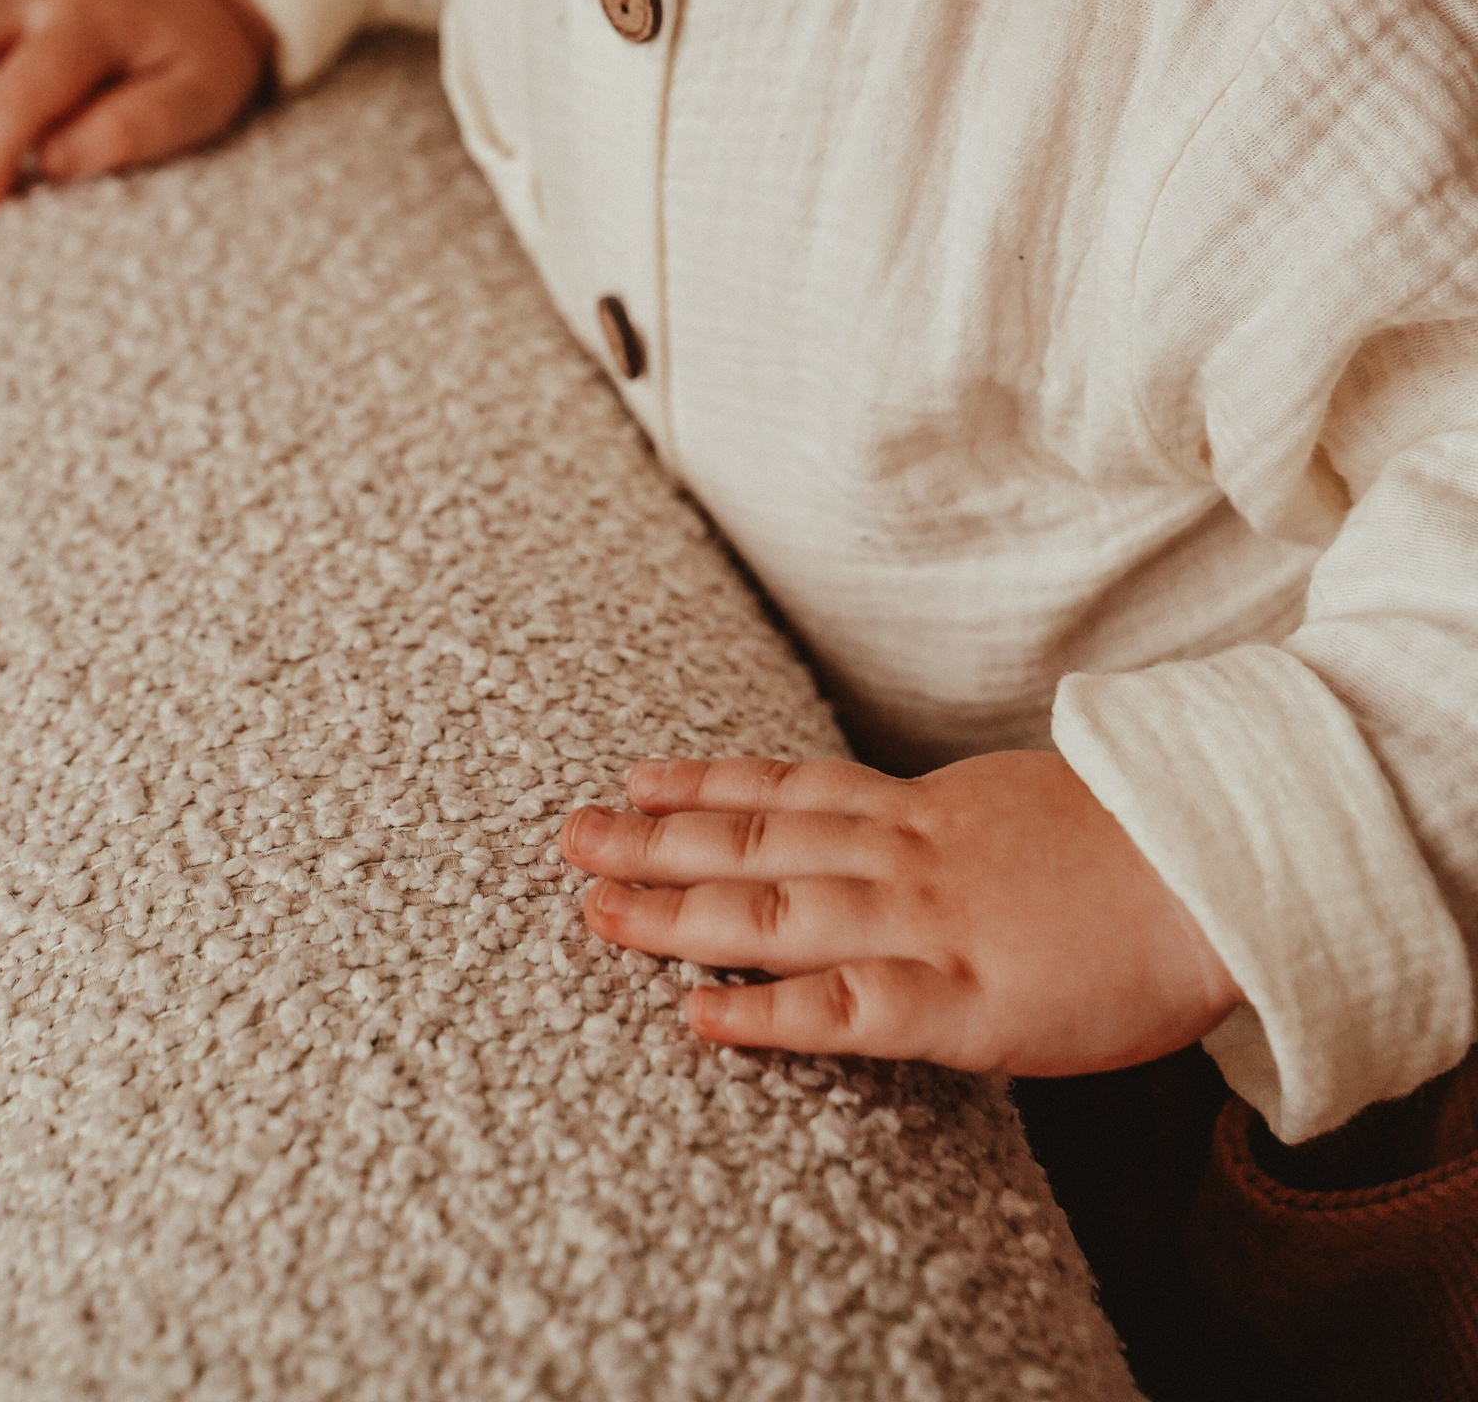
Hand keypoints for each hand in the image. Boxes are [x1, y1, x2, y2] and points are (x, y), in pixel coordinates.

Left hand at [561, 749, 1239, 1076]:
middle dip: (655, 839)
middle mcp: (905, 856)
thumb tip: (917, 827)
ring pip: (775, 909)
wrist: (1218, 870)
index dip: (709, 783)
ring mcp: (925, 922)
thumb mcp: (1023, 812)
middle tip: (571, 835)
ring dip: (676, 911)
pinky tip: (698, 1016)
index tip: (637, 776)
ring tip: (596, 909)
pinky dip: (765, 1011)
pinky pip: (843, 1007)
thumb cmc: (1137, 853)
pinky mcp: (958, 1000)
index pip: (793, 788)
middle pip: (755, 838)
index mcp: (925, 811)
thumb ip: (955, 825)